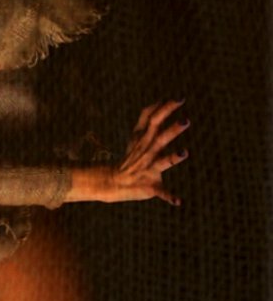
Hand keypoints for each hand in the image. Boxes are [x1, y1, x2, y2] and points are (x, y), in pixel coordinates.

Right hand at [66, 100, 189, 204]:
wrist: (114, 182)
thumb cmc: (132, 157)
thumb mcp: (136, 135)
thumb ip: (146, 118)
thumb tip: (159, 100)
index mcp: (144, 140)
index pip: (153, 121)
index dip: (165, 110)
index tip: (180, 99)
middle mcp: (146, 153)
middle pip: (159, 139)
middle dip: (172, 131)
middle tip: (187, 121)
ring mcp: (148, 170)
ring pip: (161, 162)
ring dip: (172, 158)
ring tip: (185, 153)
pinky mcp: (150, 186)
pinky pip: (160, 191)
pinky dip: (168, 196)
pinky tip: (178, 201)